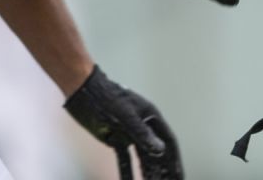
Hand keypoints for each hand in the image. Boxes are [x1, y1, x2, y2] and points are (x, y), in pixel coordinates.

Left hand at [66, 66, 183, 179]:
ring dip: (148, 174)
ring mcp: (130, 134)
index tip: (179, 178)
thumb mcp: (125, 116)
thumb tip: (161, 150)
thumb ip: (142, 133)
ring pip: (143, 159)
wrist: (83, 91)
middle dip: (164, 171)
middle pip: (158, 153)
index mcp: (151, 117)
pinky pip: (124, 160)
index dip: (175, 162)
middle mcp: (143, 126)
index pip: (168, 143)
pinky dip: (127, 173)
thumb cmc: (106, 98)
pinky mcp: (116, 139)